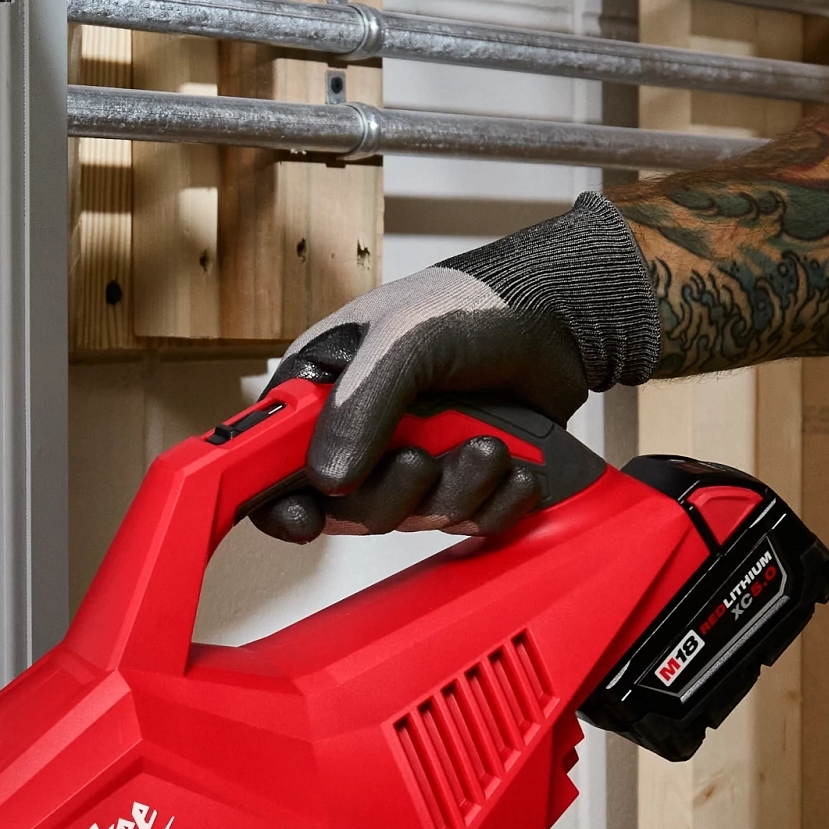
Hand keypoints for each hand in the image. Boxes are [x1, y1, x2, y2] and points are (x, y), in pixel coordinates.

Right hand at [246, 262, 593, 542]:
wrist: (558, 319)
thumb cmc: (475, 305)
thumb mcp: (406, 339)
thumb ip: (361, 407)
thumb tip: (327, 478)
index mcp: (324, 389)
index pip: (270, 457)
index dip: (275, 495)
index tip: (300, 515)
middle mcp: (359, 430)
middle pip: (344, 508)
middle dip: (394, 493)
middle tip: (423, 459)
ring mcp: (410, 459)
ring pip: (410, 519)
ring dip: (457, 490)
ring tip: (489, 446)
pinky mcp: (458, 481)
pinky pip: (464, 523)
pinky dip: (495, 502)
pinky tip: (513, 466)